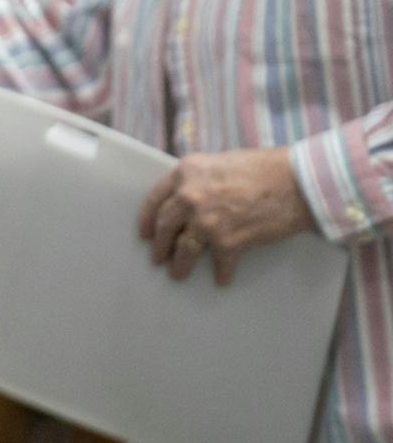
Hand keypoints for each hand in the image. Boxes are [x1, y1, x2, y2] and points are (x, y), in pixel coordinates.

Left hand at [138, 145, 314, 285]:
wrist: (297, 183)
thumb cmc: (265, 168)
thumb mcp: (219, 163)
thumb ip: (199, 179)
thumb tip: (188, 198)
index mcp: (186, 173)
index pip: (155, 199)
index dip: (147, 218)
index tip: (144, 233)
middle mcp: (190, 196)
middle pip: (164, 226)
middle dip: (160, 245)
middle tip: (157, 257)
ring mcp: (207, 221)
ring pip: (184, 249)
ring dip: (179, 264)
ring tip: (177, 274)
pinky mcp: (228, 241)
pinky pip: (219, 263)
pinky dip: (222, 273)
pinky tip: (222, 279)